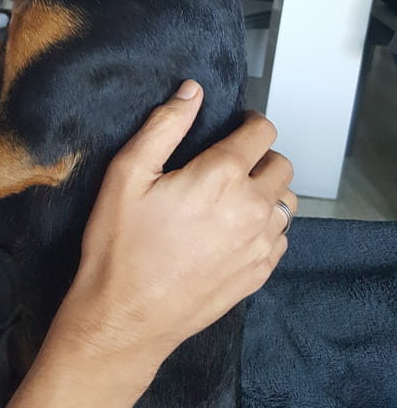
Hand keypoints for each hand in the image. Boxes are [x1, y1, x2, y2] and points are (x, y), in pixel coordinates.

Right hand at [54, 80, 294, 375]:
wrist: (125, 317)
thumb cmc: (121, 244)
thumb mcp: (128, 174)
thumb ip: (164, 126)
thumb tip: (192, 91)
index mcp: (222, 175)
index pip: (262, 132)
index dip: (250, 123)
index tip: (236, 126)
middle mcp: (252, 208)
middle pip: (281, 165)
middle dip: (260, 156)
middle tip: (231, 163)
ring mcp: (259, 245)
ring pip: (285, 203)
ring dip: (266, 193)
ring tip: (234, 198)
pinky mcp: (258, 274)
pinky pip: (280, 239)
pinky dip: (265, 228)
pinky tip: (234, 231)